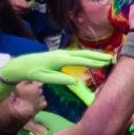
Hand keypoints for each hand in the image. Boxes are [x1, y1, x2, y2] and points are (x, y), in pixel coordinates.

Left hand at [0, 48, 116, 86]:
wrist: (22, 64)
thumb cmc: (33, 72)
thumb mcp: (45, 78)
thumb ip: (60, 79)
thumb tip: (75, 81)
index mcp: (60, 59)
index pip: (80, 60)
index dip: (93, 62)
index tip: (105, 63)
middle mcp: (62, 54)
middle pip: (83, 54)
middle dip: (98, 56)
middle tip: (111, 58)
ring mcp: (62, 53)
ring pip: (81, 53)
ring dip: (94, 54)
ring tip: (106, 57)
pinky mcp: (61, 55)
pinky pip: (77, 54)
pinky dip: (87, 56)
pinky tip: (92, 58)